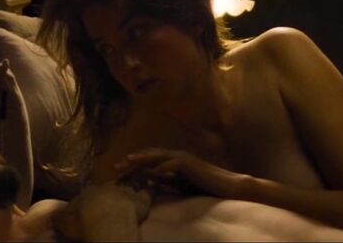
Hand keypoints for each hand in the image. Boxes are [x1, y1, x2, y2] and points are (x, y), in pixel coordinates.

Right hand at [55, 183, 150, 241]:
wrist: (106, 223)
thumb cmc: (82, 223)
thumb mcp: (63, 221)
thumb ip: (58, 217)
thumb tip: (51, 216)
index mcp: (89, 191)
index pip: (92, 189)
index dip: (94, 194)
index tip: (95, 200)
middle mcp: (108, 188)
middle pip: (112, 184)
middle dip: (114, 187)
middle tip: (115, 193)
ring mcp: (126, 192)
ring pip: (131, 183)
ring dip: (132, 183)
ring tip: (134, 183)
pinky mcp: (142, 201)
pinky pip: (149, 191)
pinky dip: (151, 188)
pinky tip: (153, 185)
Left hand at [114, 148, 248, 198]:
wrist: (226, 185)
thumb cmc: (203, 185)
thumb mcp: (179, 183)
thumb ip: (164, 179)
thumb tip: (147, 180)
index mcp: (173, 160)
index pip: (149, 160)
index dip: (133, 165)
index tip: (119, 172)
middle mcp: (176, 156)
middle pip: (149, 156)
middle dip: (132, 160)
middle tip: (116, 167)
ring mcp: (183, 158)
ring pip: (158, 156)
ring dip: (142, 159)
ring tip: (128, 162)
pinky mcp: (190, 164)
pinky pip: (172, 164)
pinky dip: (161, 167)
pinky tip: (150, 172)